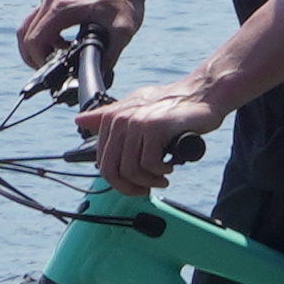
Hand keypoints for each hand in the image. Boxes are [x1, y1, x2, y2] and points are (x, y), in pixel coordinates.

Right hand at [19, 0, 145, 79]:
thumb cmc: (125, 2)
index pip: (34, 40)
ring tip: (55, 60)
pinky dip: (41, 37)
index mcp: (62, 9)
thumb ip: (110, 55)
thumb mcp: (123, 31)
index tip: (53, 71)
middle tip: (50, 70)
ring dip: (35, 47)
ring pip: (27, 27)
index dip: (39, 61)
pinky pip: (36, 21)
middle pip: (24, 35)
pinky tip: (61, 46)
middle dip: (33, 57)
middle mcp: (51, 1)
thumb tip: (96, 75)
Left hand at [77, 84, 219, 189]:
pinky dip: (161, 171)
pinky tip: (169, 166)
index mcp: (112, 117)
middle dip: (130, 187)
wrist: (204, 93)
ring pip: (131, 170)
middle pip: (112, 170)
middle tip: (147, 189)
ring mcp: (138, 123)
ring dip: (149, 181)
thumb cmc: (173, 104)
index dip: (119, 181)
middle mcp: (121, 119)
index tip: (135, 184)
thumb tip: (80, 120)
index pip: (103, 162)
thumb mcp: (136, 106)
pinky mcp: (155, 128)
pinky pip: (150, 164)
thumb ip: (108, 115)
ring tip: (162, 178)